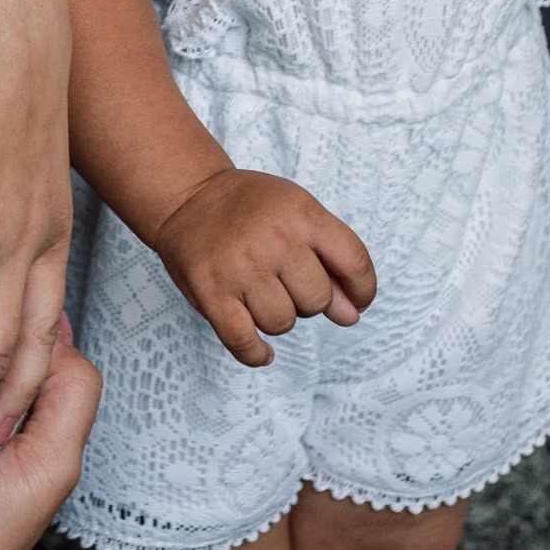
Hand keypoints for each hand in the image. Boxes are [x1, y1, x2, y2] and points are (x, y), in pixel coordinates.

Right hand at [150, 168, 375, 366]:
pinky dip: (256, 354)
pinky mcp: (211, 292)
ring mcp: (241, 267)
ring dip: (277, 318)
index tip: (354, 301)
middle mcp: (274, 238)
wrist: (188, 196)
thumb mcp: (297, 212)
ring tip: (261, 295)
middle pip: (317, 300)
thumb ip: (330, 260)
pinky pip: (244, 342)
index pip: (354, 262)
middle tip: (284, 280)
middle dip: (308, 300)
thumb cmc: (250, 207)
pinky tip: (262, 351)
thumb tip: (351, 316)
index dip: (362, 290)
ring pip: (282, 323)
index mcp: (301, 212)